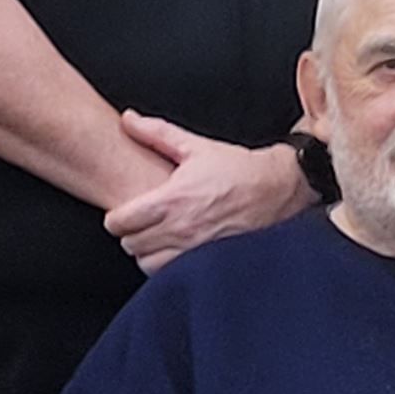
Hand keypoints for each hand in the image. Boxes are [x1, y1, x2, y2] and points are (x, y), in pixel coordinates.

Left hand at [103, 112, 312, 272]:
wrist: (278, 188)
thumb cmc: (237, 168)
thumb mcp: (196, 147)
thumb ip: (156, 133)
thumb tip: (127, 119)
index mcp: (172, 199)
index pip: (119, 223)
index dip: (116, 217)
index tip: (126, 213)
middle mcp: (180, 228)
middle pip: (130, 245)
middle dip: (132, 234)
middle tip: (144, 224)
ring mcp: (195, 249)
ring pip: (148, 263)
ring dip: (148, 252)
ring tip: (158, 238)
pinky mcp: (209, 261)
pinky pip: (172, 274)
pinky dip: (167, 265)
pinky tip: (175, 249)